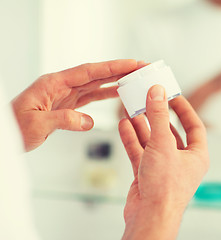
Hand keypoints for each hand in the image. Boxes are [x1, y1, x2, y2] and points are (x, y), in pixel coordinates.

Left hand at [12, 59, 139, 150]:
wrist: (5, 134)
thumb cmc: (14, 126)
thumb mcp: (37, 124)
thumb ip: (64, 119)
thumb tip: (88, 121)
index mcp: (54, 83)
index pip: (89, 71)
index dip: (112, 67)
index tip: (131, 63)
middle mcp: (62, 85)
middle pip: (97, 74)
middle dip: (120, 70)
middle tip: (141, 67)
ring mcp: (66, 94)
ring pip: (96, 84)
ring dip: (116, 81)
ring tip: (135, 79)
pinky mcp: (68, 104)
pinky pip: (91, 97)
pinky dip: (106, 95)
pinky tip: (118, 94)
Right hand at [118, 85, 208, 239]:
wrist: (149, 217)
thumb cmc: (165, 188)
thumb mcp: (162, 144)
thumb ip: (158, 116)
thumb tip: (157, 93)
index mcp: (196, 156)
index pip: (194, 126)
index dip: (184, 110)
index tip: (174, 97)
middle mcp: (181, 161)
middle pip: (169, 132)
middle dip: (157, 117)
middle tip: (148, 101)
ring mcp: (163, 168)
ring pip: (152, 141)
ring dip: (142, 126)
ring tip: (132, 110)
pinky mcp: (147, 174)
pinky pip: (139, 152)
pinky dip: (132, 139)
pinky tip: (124, 126)